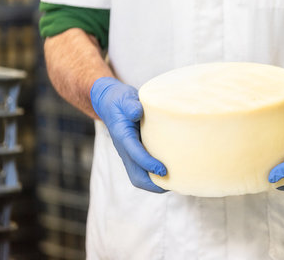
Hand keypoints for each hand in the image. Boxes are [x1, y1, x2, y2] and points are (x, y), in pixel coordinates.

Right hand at [90, 77, 166, 192]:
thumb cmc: (120, 100)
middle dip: (153, 185)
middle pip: (136, 175)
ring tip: (174, 183)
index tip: (164, 170)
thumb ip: (130, 105)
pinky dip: (154, 177)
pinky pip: (142, 171)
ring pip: (138, 176)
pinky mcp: (133, 153)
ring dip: (154, 184)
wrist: (108, 102)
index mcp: (122, 136)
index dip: (149, 164)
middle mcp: (124, 149)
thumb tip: (137, 112)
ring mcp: (128, 153)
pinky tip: (170, 175)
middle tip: (174, 184)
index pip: (135, 154)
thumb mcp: (125, 98)